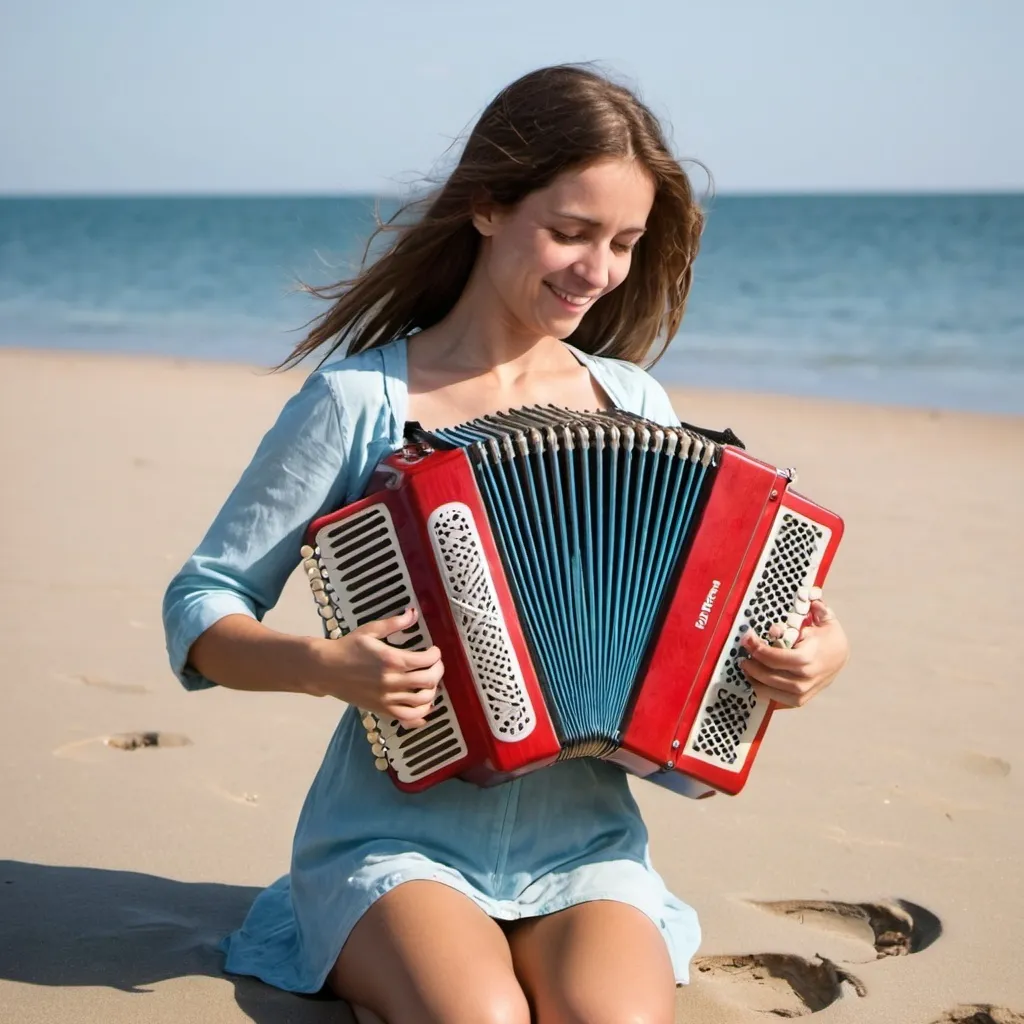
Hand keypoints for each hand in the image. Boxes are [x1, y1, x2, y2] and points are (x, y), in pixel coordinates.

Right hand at [306, 607, 443, 726]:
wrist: (325, 669)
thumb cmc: (347, 647)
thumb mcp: (370, 630)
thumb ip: (394, 623)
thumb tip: (413, 613)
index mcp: (391, 659)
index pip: (426, 660)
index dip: (436, 655)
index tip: (434, 651)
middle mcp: (392, 681)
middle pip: (428, 680)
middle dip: (438, 670)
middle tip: (435, 664)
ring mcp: (387, 698)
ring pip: (422, 700)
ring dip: (432, 690)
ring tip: (430, 682)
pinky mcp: (382, 709)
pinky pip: (408, 717)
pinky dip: (421, 714)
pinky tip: (424, 706)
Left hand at [738, 598, 848, 707]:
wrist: (840, 659)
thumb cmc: (829, 638)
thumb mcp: (826, 621)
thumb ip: (817, 610)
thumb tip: (810, 600)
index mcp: (810, 657)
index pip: (779, 658)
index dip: (760, 650)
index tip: (748, 638)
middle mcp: (806, 678)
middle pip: (771, 676)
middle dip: (753, 665)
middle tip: (742, 654)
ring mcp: (803, 692)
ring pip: (771, 690)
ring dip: (754, 679)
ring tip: (745, 666)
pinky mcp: (800, 700)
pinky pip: (776, 699)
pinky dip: (763, 691)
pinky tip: (754, 679)